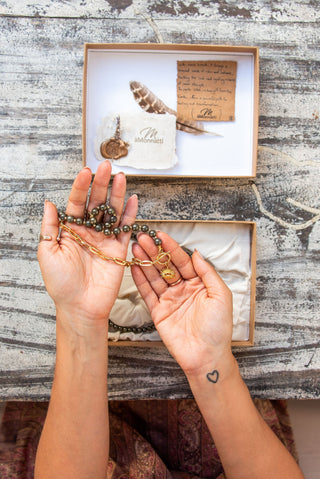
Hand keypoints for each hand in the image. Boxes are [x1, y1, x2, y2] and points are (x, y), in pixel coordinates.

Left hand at [38, 161, 137, 329]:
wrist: (81, 306)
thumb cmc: (61, 283)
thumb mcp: (47, 253)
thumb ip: (50, 227)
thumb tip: (49, 203)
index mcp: (70, 230)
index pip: (76, 202)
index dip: (81, 187)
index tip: (86, 171)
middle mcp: (88, 231)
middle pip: (96, 202)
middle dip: (101, 184)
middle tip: (107, 166)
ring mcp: (104, 239)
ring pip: (112, 212)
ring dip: (117, 194)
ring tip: (121, 177)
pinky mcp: (118, 249)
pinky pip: (125, 228)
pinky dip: (130, 214)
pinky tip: (133, 199)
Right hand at [131, 232, 233, 375]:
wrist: (206, 356)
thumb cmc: (218, 329)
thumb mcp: (221, 295)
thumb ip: (208, 273)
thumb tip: (197, 253)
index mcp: (199, 283)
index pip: (183, 260)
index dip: (171, 248)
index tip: (161, 236)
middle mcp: (183, 289)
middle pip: (166, 266)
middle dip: (154, 251)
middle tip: (144, 238)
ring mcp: (169, 300)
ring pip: (155, 276)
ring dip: (145, 262)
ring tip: (135, 248)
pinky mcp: (158, 312)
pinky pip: (147, 293)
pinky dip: (140, 280)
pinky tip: (134, 267)